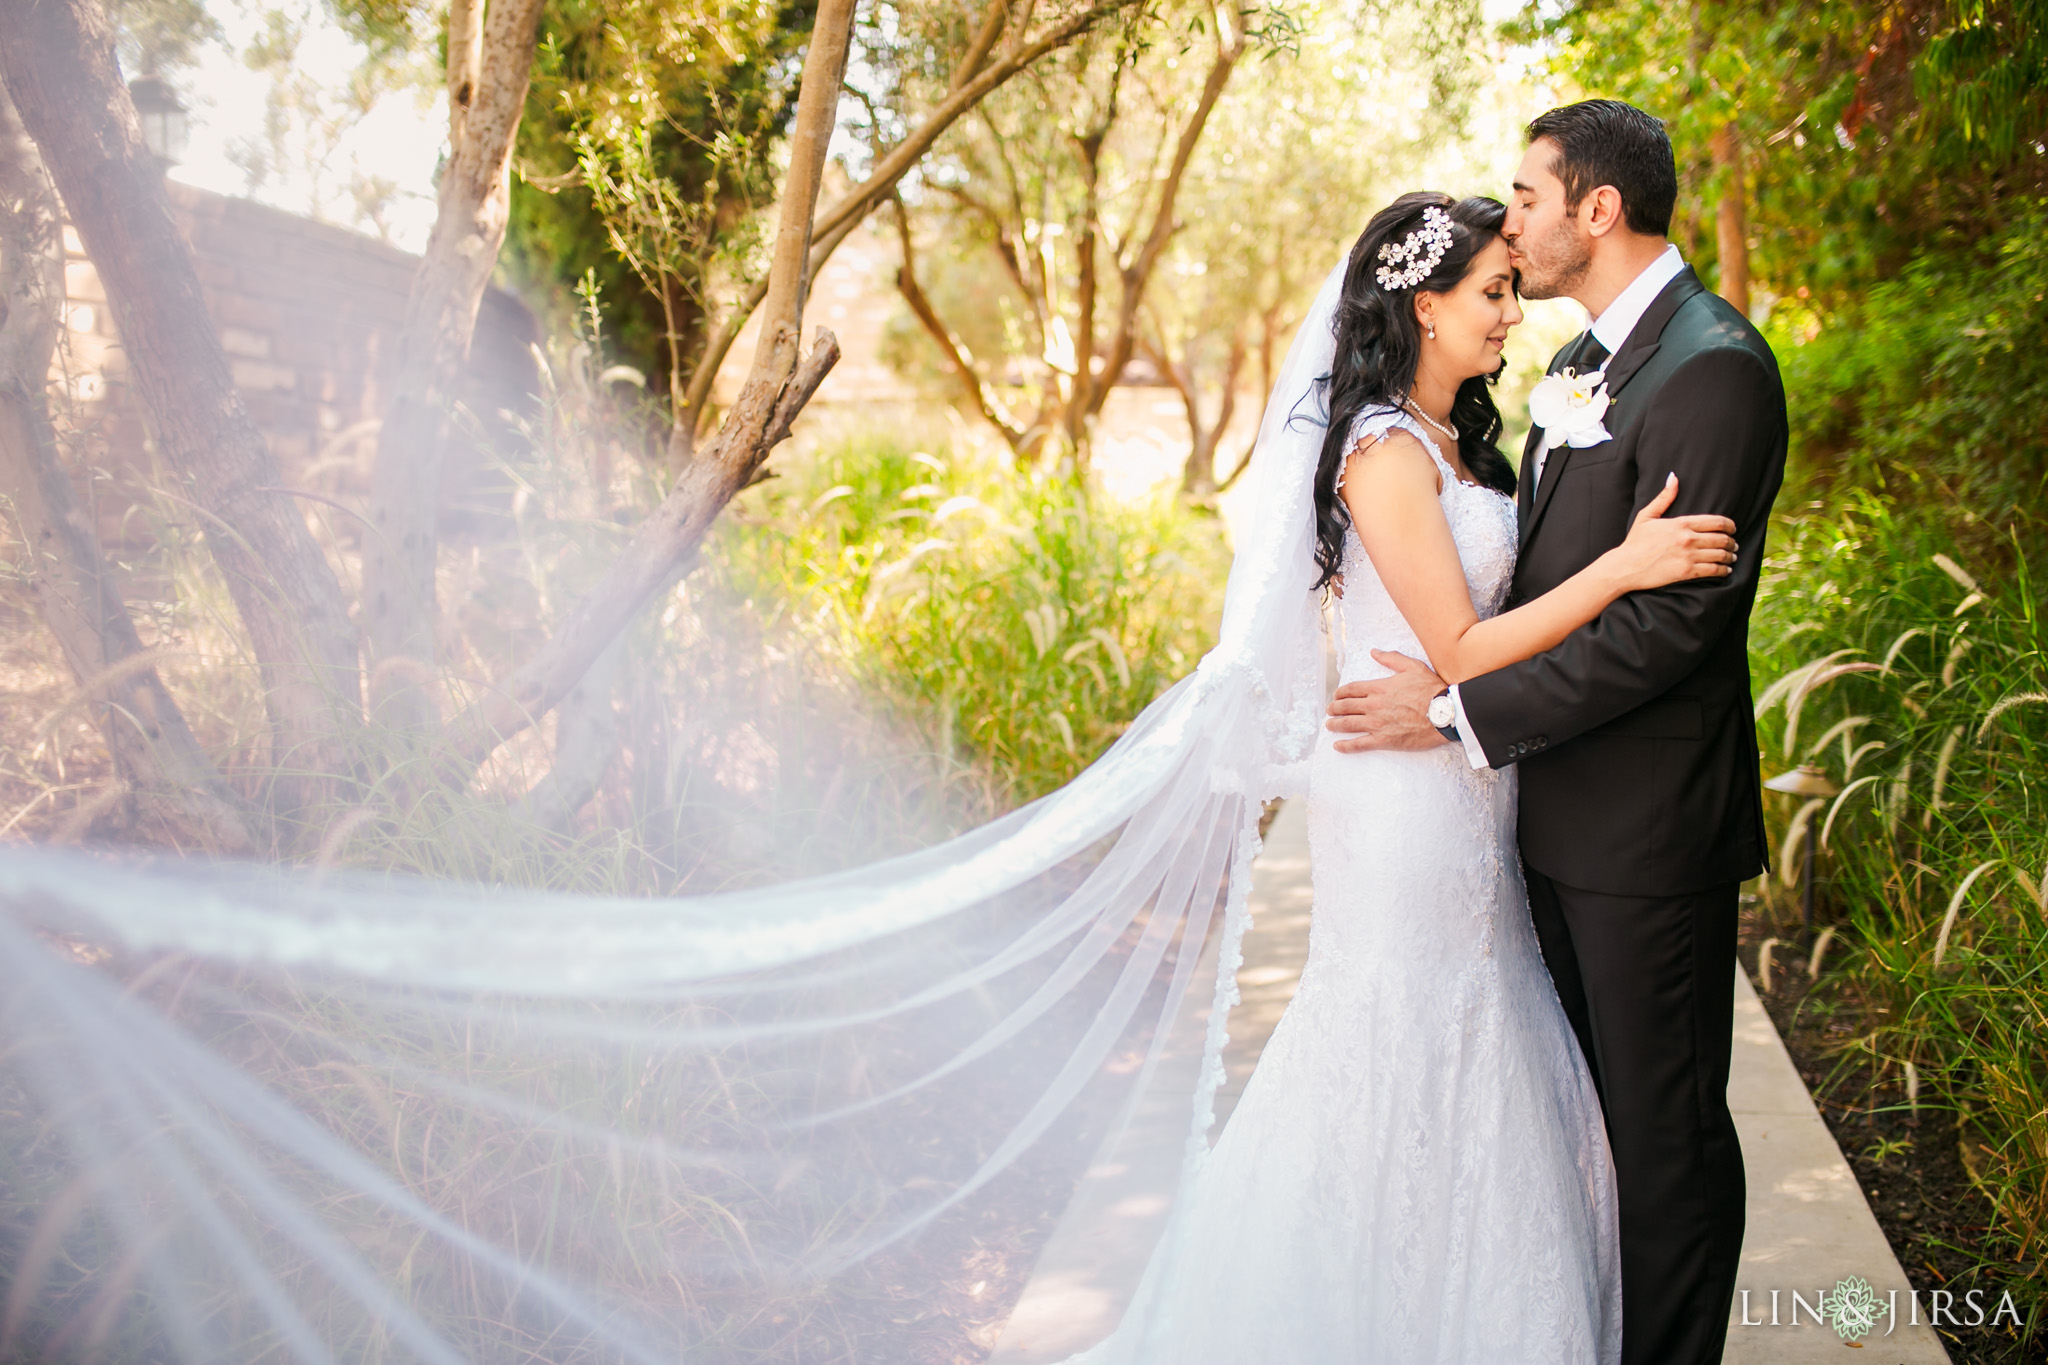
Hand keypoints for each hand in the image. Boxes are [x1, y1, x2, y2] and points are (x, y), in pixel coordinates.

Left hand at [1325, 651, 1448, 752]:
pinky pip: (1359, 744)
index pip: (1352, 689)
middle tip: (1329, 711)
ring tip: (1329, 726)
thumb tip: (1374, 652)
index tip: (1336, 696)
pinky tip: (1337, 746)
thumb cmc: (1431, 690)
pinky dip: (1346, 746)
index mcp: (1379, 688)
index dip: (1340, 693)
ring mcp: (1377, 724)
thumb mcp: (1412, 667)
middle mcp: (1374, 705)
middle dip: (1334, 708)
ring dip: (1335, 725)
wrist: (1444, 713)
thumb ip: (1391, 658)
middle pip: (1346, 707)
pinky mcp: (1384, 740)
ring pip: (1348, 724)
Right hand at [1607, 474, 1738, 591]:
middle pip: (1722, 539)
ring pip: (1720, 555)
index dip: (1729, 525)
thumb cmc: (1634, 542)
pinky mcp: (1686, 572)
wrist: (1624, 567)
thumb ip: (1664, 497)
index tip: (1732, 529)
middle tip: (1733, 545)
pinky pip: (1713, 570)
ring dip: (1730, 556)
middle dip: (1731, 542)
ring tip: (1731, 557)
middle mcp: (1687, 538)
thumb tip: (1674, 477)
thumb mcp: (1647, 516)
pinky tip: (1725, 570)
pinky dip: (1723, 570)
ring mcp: (1688, 556)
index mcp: (1681, 523)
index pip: (1717, 522)